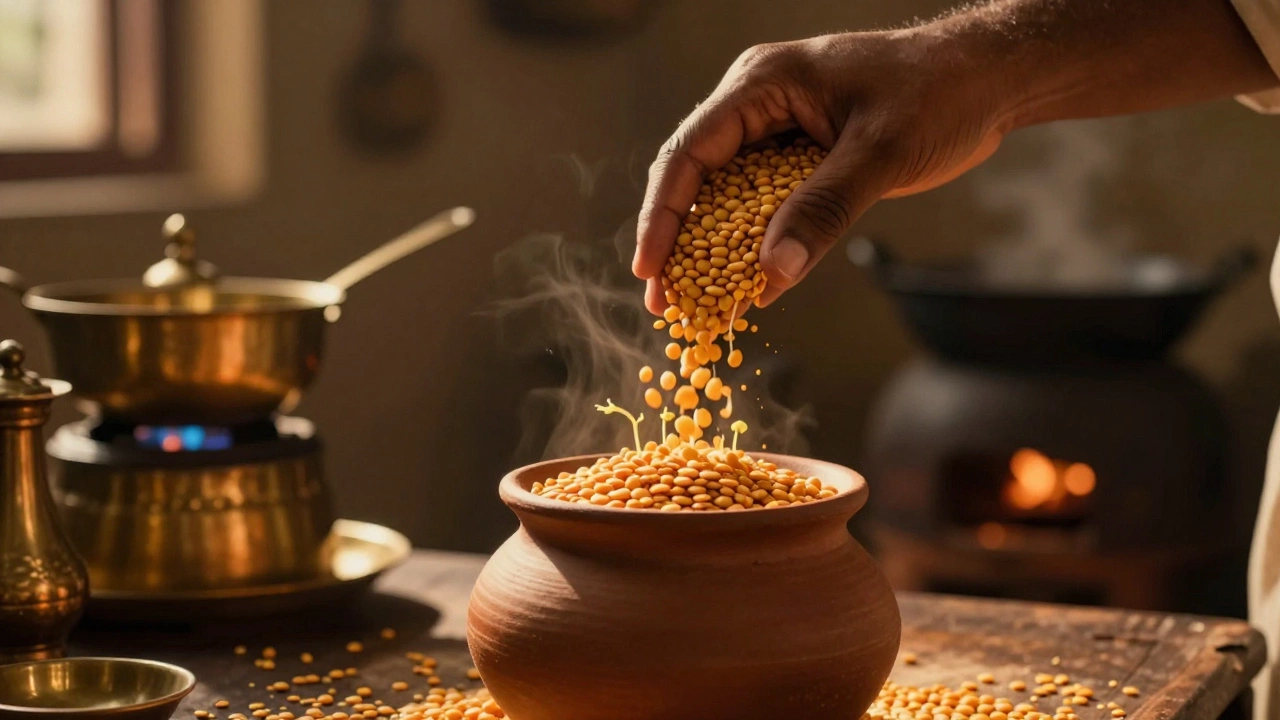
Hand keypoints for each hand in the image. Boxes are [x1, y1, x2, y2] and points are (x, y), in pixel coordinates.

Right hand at [632, 28, 1014, 312]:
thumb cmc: (939, 95)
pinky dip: (751, 243)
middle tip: (664, 303)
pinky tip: (744, 284)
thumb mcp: (880, 154)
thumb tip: (771, 274)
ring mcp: (777, 129)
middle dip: (677, 241)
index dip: (662, 215)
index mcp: (762, 84)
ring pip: (725, 195)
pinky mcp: (801, 155)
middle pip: (695, 177)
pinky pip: (762, 203)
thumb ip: (823, 210)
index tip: (649, 270)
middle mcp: (758, 103)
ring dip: (710, 248)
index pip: (689, 153)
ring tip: (694, 303)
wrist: (989, 79)